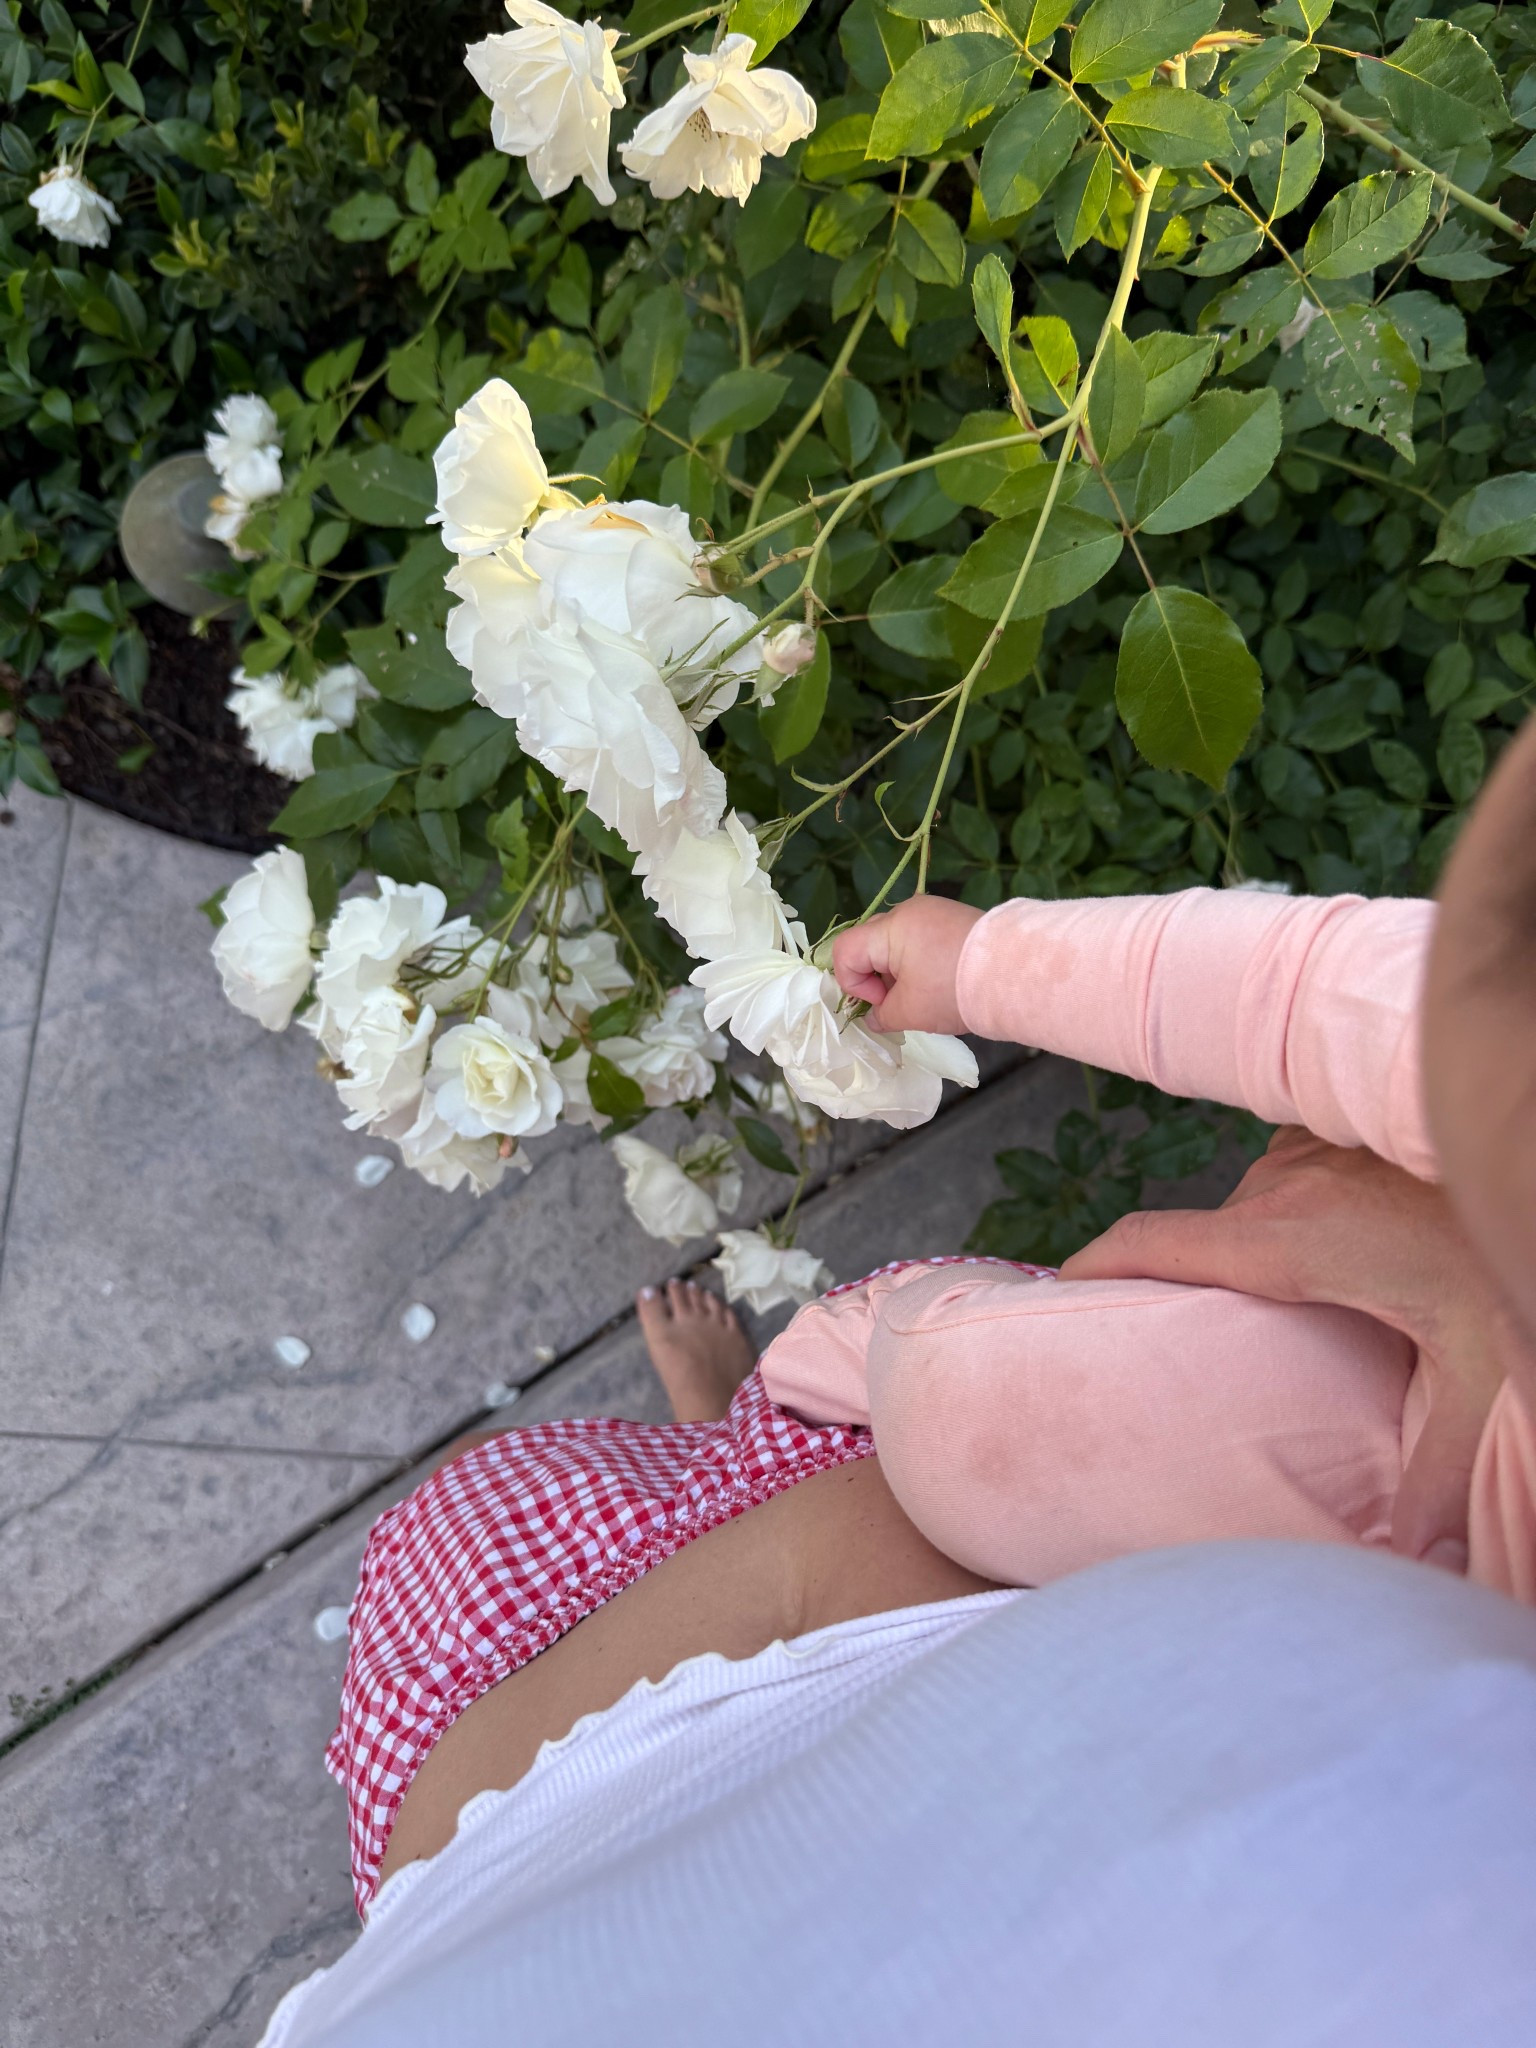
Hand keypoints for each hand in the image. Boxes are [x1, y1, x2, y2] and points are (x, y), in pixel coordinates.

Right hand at [832, 897, 982, 1033]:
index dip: (853, 984)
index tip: (881, 1004)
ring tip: (923, 995)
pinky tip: (939, 982)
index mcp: (890, 928)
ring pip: (896, 942)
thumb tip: (875, 1016)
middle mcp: (909, 911)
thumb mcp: (909, 1011)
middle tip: (899, 1002)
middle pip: (870, 942)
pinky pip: (921, 939)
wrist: (1015, 975)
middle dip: (875, 978)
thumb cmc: (952, 991)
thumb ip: (881, 1015)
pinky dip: (919, 962)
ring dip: (898, 971)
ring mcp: (934, 911)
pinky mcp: (955, 918)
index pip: (845, 951)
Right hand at [1061, 1128, 1526, 1572]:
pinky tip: (1336, 1243)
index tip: (1053, 1295)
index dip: (1090, 1267)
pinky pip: (1278, 1177)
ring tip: (1290, 1301)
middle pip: (1199, 1237)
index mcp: (1287, 1240)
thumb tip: (1416, 1559)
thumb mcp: (1479, 1369)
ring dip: (1252, 1249)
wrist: (1526, 1141)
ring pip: (1242, 1209)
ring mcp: (1302, 1149)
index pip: (1150, 1242)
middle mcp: (1279, 1185)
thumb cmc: (1501, 1251)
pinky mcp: (1327, 1129)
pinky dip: (1286, 1211)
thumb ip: (1439, 1468)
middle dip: (1192, 1287)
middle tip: (1199, 1342)